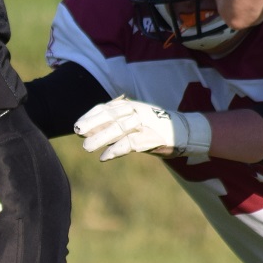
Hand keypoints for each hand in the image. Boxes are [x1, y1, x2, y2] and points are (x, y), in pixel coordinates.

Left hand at [73, 95, 211, 160]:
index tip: (77, 125)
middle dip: (92, 124)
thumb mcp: (133, 120)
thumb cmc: (153, 126)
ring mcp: (144, 124)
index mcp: (130, 105)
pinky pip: (130, 143)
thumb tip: (86, 131)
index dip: (90, 116)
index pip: (105, 108)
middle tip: (77, 132)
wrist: (185, 131)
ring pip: (118, 129)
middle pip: (109, 116)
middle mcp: (136, 111)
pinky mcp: (150, 138)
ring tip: (86, 147)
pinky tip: (104, 156)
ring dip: (100, 138)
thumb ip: (112, 124)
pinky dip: (116, 150)